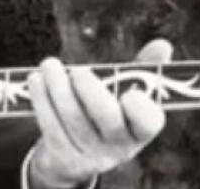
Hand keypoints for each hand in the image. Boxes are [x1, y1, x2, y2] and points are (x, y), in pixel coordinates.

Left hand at [25, 39, 172, 188]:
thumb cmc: (105, 112)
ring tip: (50, 64)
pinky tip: (36, 80)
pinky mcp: (62, 155)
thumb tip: (163, 44)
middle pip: (108, 121)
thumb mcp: (124, 93)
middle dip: (92, 94)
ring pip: (73, 121)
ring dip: (58, 89)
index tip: (131, 93)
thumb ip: (142, 70)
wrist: (73, 154)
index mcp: (140, 129)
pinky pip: (50, 126)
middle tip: (79, 71)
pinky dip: (42, 100)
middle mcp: (119, 147)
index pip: (148, 123)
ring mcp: (90, 154)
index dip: (141, 111)